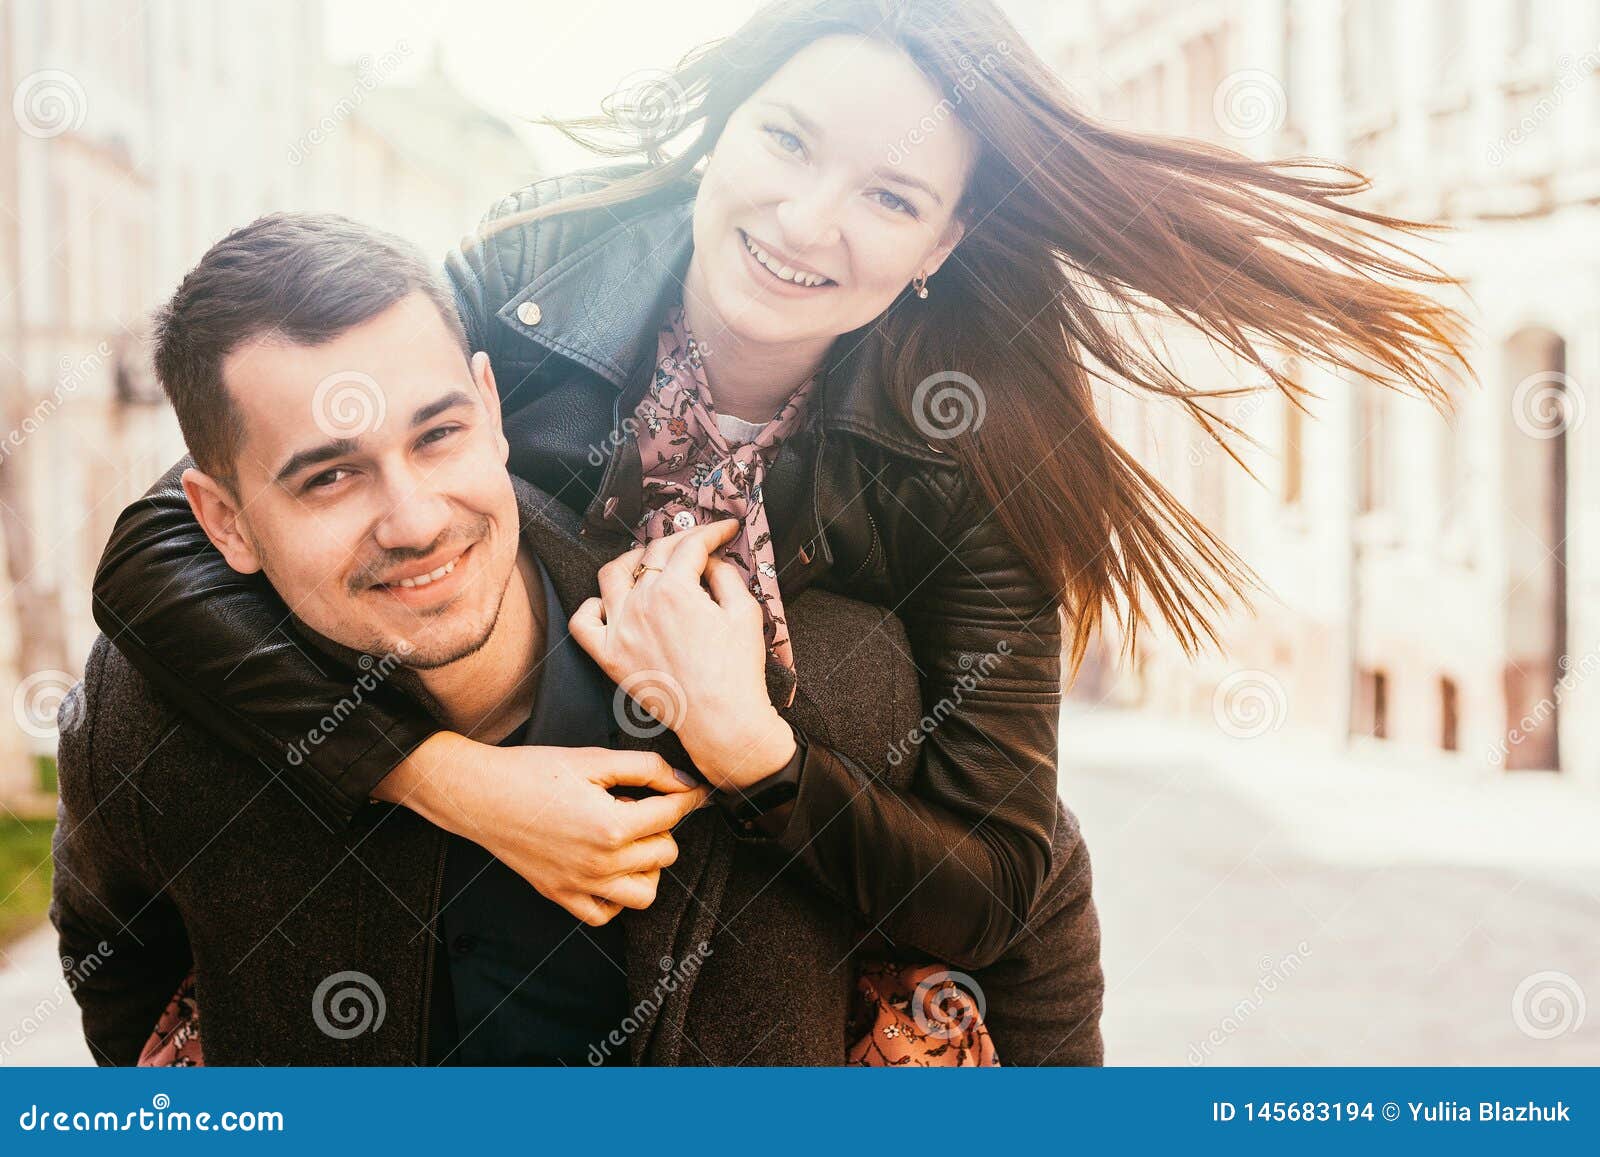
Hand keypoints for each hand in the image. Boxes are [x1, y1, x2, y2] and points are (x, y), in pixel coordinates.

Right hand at [373, 732, 709, 925]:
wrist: (481, 796)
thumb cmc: (534, 771)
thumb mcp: (594, 759)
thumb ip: (647, 768)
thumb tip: (685, 782)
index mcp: (613, 825)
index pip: (673, 814)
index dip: (689, 797)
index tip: (694, 791)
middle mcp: (601, 863)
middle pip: (666, 852)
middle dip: (661, 826)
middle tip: (637, 805)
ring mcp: (581, 885)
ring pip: (646, 892)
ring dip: (647, 866)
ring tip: (629, 840)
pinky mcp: (561, 897)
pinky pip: (607, 913)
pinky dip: (617, 896)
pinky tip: (609, 868)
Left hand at [568, 520, 797, 790]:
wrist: (722, 722)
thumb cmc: (737, 670)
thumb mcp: (745, 612)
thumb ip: (726, 575)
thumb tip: (711, 561)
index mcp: (675, 588)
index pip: (691, 544)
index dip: (713, 531)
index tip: (726, 529)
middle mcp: (641, 602)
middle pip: (653, 554)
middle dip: (679, 542)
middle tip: (697, 545)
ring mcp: (620, 629)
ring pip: (611, 576)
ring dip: (630, 561)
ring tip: (647, 563)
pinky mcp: (609, 656)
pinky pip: (583, 622)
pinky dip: (592, 607)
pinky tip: (610, 605)